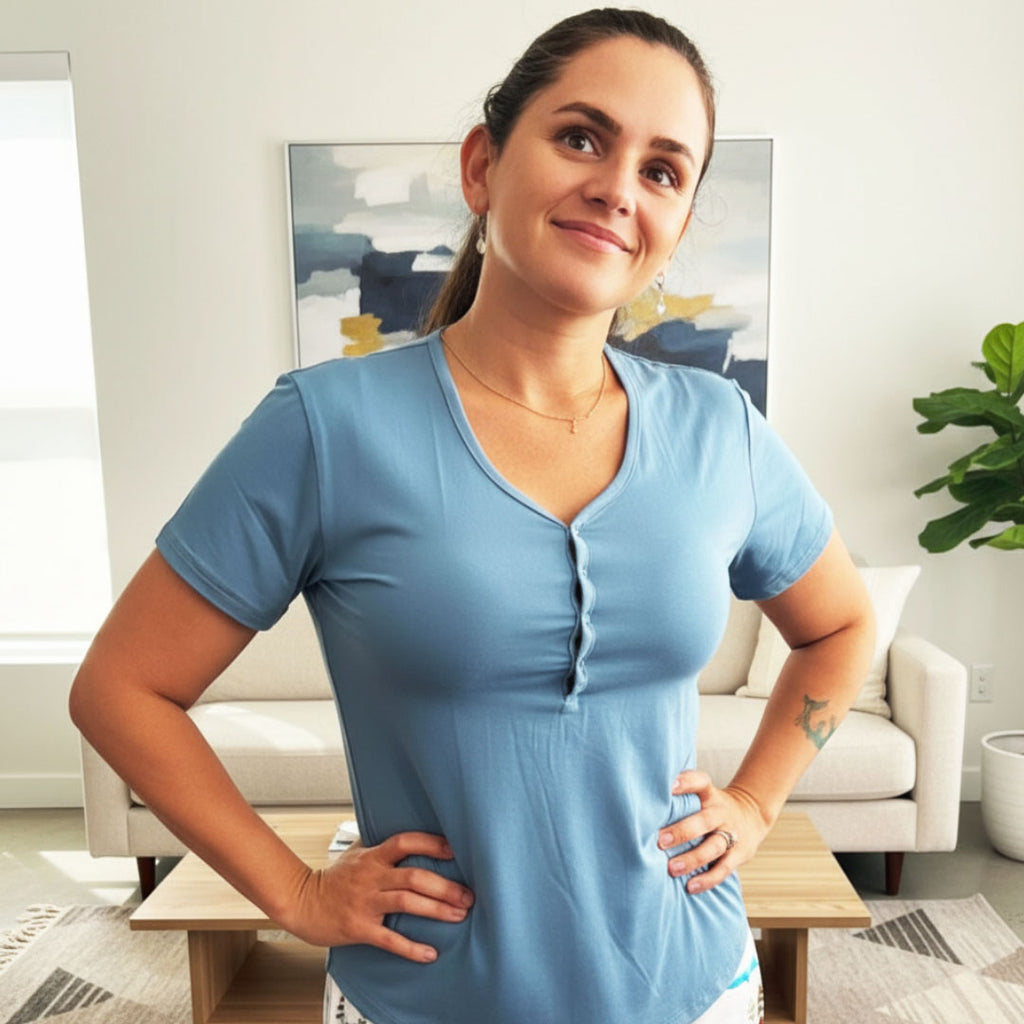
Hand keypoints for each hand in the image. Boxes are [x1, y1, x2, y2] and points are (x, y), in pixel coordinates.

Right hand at [282, 831, 474, 961]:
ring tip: (459, 915)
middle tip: (468, 895)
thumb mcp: (356, 853)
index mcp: (373, 856)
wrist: (302, 902)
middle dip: (445, 886)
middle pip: (414, 876)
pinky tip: (430, 953)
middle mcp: (371, 877)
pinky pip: (389, 939)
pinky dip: (411, 948)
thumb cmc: (333, 879)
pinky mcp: (359, 928)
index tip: (456, 850)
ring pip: (407, 903)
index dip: (431, 844)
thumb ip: (381, 846)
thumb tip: (409, 833)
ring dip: (437, 910)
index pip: (405, 842)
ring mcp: (365, 902)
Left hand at [657, 770, 771, 894]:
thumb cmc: (710, 807)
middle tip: (659, 841)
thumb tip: (640, 802)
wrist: (751, 815)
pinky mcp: (739, 853)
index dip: (687, 782)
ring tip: (672, 869)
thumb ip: (679, 799)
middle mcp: (720, 812)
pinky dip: (708, 879)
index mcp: (709, 795)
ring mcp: (731, 833)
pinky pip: (724, 868)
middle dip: (682, 831)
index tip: (669, 786)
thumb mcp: (702, 795)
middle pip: (704, 820)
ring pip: (714, 846)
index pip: (701, 782)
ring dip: (692, 858)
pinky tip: (690, 886)